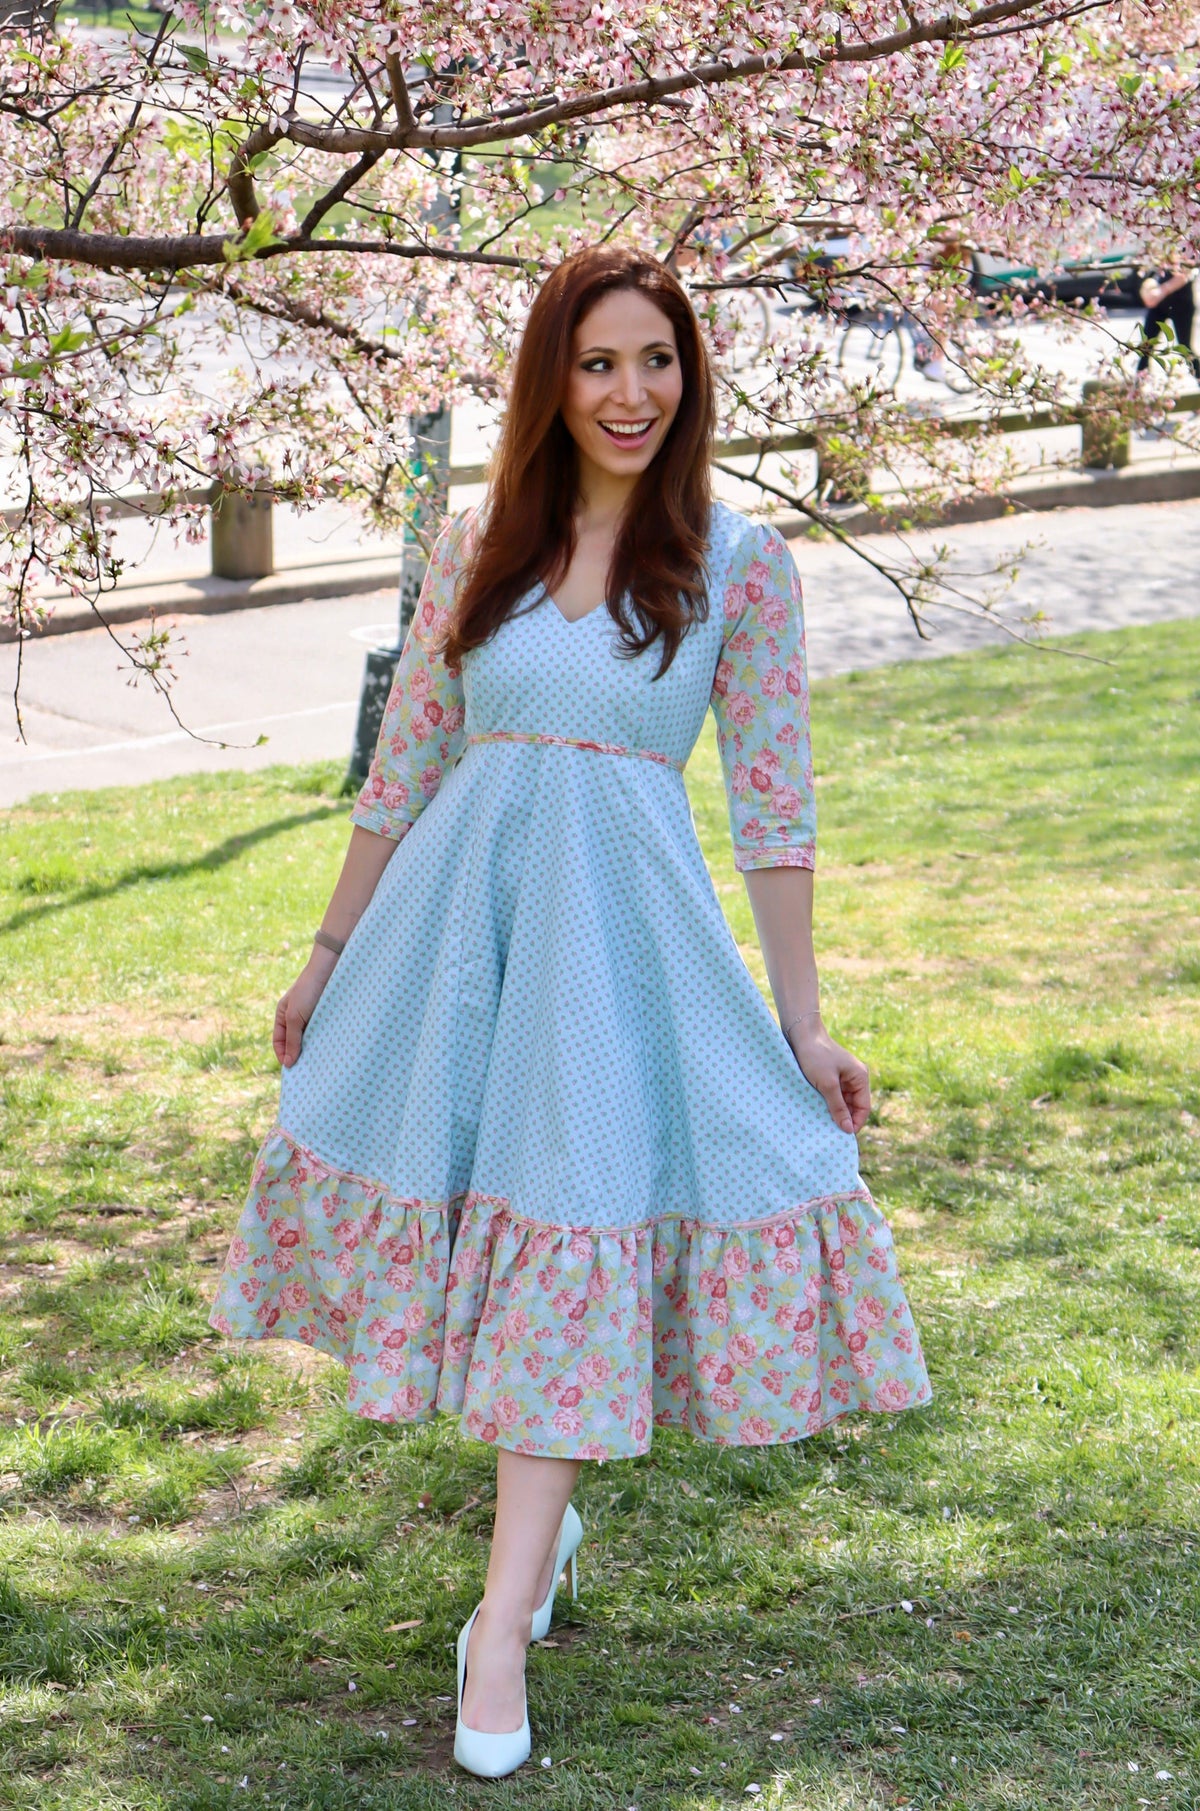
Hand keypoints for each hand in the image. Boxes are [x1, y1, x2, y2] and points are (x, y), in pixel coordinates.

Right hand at [273, 947, 337, 1067]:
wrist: (329, 968)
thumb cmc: (308, 990)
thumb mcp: (295, 1017)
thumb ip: (292, 1040)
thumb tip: (288, 1063)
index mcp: (282, 1015)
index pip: (279, 1041)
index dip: (283, 1055)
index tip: (292, 1068)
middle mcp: (296, 1016)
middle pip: (294, 1042)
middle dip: (299, 1054)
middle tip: (308, 1070)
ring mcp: (311, 1015)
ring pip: (309, 1038)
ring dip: (313, 1048)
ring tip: (320, 1061)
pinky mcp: (326, 1014)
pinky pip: (322, 1031)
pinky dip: (324, 1040)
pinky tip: (330, 1049)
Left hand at [785, 1015, 870, 1134]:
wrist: (801, 1034)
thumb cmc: (816, 1056)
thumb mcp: (827, 1084)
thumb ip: (838, 1107)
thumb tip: (848, 1129)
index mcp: (860, 1077)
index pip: (864, 1108)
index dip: (855, 1123)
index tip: (842, 1136)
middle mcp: (855, 1078)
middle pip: (854, 1106)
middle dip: (845, 1119)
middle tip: (831, 1132)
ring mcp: (843, 1077)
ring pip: (843, 1102)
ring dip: (835, 1112)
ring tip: (823, 1124)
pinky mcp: (831, 1077)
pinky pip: (834, 1095)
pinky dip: (828, 1104)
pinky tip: (818, 1112)